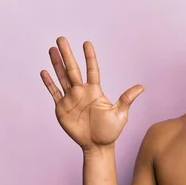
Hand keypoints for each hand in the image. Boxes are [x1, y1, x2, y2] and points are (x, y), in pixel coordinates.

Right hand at [40, 37, 143, 151]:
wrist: (97, 145)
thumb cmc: (110, 131)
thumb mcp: (120, 114)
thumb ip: (127, 99)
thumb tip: (142, 86)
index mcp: (95, 91)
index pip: (92, 70)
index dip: (90, 57)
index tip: (87, 43)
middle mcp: (82, 91)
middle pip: (73, 69)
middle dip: (67, 54)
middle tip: (61, 39)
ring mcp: (71, 98)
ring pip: (62, 77)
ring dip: (56, 63)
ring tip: (52, 49)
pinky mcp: (62, 107)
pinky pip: (54, 92)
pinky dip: (49, 83)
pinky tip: (44, 71)